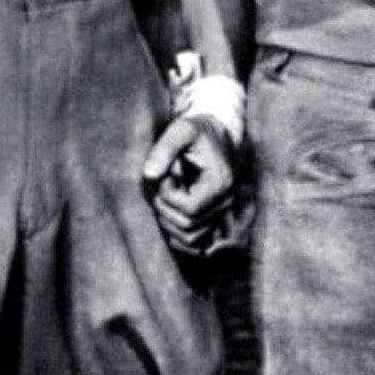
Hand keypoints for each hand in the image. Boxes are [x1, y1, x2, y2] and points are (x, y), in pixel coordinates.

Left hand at [142, 115, 240, 253]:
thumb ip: (164, 149)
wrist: (212, 135)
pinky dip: (177, 235)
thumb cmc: (196, 131)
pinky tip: (167, 213)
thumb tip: (149, 175)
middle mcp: (225, 202)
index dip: (169, 196)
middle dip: (165, 207)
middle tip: (161, 182)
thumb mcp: (181, 130)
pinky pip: (195, 244)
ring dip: (168, 221)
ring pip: (191, 239)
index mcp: (221, 183)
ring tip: (165, 195)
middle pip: (189, 226)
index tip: (164, 174)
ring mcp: (220, 213)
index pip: (190, 209)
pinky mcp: (212, 219)